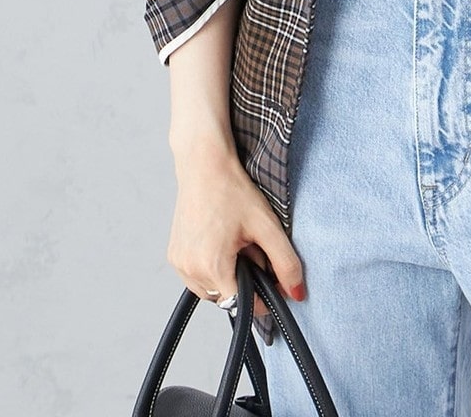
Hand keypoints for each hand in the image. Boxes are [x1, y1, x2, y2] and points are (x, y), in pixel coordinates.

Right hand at [169, 140, 306, 319]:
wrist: (204, 165)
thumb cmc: (233, 190)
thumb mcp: (267, 226)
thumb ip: (285, 263)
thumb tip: (297, 294)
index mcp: (213, 266)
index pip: (241, 304)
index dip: (261, 295)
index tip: (270, 276)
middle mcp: (190, 270)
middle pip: (227, 297)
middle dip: (244, 280)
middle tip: (251, 247)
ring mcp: (179, 264)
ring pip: (212, 290)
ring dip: (227, 275)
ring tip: (235, 242)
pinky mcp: (174, 256)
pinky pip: (197, 277)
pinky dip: (212, 267)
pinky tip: (220, 240)